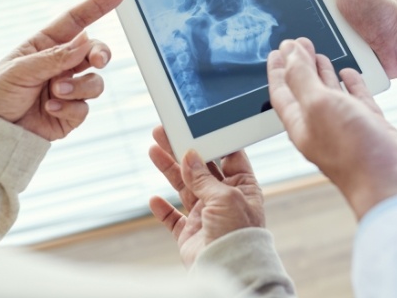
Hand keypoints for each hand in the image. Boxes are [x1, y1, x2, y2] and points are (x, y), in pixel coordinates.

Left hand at [0, 0, 125, 140]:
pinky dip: (70, 107)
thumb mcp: (19, 70)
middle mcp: (60, 65)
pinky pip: (85, 107)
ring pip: (95, 81)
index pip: (75, 21)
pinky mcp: (70, 113)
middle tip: (98, 60)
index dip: (97, 6)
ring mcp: (68, 89)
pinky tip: (50, 109)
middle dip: (101, 53)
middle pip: (94, 51)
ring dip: (79, 87)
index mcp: (45, 46)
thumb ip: (55, 57)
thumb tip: (85, 42)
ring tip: (56, 93)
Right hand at [148, 126, 264, 266]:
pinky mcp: (190, 234)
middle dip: (182, 150)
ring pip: (184, 187)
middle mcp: (224, 198)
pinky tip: (154, 198)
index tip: (196, 126)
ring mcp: (206, 215)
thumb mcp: (225, 196)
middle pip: (200, 168)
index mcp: (242, 186)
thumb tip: (190, 156)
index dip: (212, 141)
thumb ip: (204, 177)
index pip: (228, 156)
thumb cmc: (238, 233)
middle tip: (166, 132)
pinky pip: (173, 218)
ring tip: (154, 149)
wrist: (229, 270)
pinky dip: (162, 209)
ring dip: (169, 169)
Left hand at [267, 37, 396, 219]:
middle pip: (304, 89)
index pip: (282, 91)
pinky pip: (356, 100)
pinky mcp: (369, 127)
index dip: (277, 69)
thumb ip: (302, 76)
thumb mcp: (318, 104)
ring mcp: (346, 127)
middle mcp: (321, 126)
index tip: (276, 50)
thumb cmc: (352, 151)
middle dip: (299, 65)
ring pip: (329, 94)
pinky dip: (351, 85)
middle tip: (298, 44)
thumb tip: (288, 51)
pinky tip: (349, 73)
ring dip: (322, 73)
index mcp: (300, 123)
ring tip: (319, 54)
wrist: (394, 183)